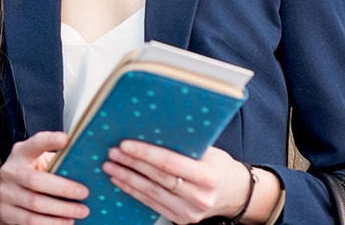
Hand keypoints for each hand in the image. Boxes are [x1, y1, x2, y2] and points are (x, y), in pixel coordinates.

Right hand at [0, 131, 89, 224]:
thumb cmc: (28, 173)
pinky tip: (66, 222)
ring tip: (81, 211)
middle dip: (63, 188)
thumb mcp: (37, 161)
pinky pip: (30, 221)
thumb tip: (87, 166)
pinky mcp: (6, 212)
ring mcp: (6, 193)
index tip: (65, 139)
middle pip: (36, 180)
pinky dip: (51, 223)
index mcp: (21, 153)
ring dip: (61, 210)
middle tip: (84, 193)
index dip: (49, 140)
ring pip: (35, 204)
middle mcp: (10, 171)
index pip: (34, 144)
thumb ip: (55, 160)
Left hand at [103, 141, 255, 223]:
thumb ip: (184, 144)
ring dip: (127, 178)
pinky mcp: (181, 220)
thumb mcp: (208, 151)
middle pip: (157, 178)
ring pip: (151, 193)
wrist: (234, 193)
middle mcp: (200, 196)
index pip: (169, 162)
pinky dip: (133, 191)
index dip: (145, 154)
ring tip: (111, 166)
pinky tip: (121, 181)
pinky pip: (152, 204)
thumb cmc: (218, 166)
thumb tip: (150, 129)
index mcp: (208, 175)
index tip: (125, 145)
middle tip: (113, 153)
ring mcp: (190, 212)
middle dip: (131, 164)